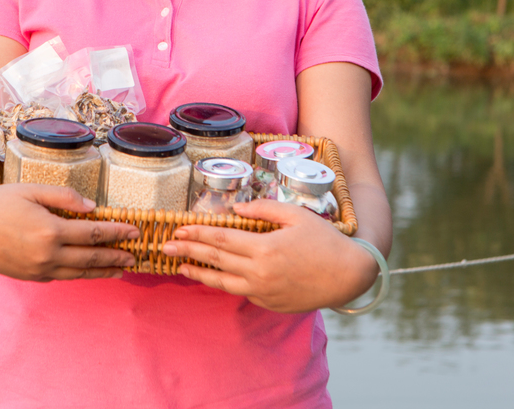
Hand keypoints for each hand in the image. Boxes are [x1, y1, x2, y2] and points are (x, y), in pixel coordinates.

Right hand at [0, 183, 138, 281]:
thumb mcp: (30, 189)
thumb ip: (64, 197)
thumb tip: (92, 208)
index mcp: (49, 230)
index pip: (93, 233)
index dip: (117, 232)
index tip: (135, 231)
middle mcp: (46, 254)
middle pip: (91, 257)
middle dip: (116, 255)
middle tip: (136, 254)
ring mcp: (38, 269)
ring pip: (79, 273)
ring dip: (103, 271)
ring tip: (122, 268)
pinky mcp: (31, 277)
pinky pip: (63, 276)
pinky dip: (81, 275)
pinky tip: (91, 271)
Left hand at [161, 199, 380, 312]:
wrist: (349, 275)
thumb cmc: (325, 241)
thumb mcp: (295, 215)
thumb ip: (263, 210)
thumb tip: (236, 210)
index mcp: (264, 249)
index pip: (220, 240)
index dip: (197, 234)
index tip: (178, 230)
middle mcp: (260, 273)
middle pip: (215, 261)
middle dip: (188, 252)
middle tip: (165, 247)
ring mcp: (264, 292)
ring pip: (223, 283)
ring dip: (199, 273)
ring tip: (180, 266)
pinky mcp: (270, 303)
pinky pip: (242, 291)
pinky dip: (226, 282)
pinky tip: (216, 275)